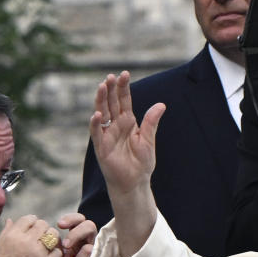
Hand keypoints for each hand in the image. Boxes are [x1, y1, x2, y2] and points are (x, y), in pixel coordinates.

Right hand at [0, 215, 63, 256]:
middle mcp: (25, 241)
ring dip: (53, 240)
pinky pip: (58, 252)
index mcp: (12, 236)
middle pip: (43, 225)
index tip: (34, 230)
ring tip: (48, 247)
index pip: (29, 218)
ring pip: (53, 236)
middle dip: (44, 230)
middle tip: (42, 238)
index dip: (33, 223)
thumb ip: (6, 232)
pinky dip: (56, 254)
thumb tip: (11, 221)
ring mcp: (37, 253)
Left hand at [53, 213, 97, 256]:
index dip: (71, 219)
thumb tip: (51, 234)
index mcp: (78, 237)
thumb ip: (55, 244)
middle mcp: (89, 242)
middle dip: (76, 233)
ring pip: (89, 248)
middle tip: (65, 245)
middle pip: (89, 226)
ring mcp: (96, 254)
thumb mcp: (56, 255)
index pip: (79, 220)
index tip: (59, 225)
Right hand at [90, 72, 163, 256]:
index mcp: (128, 122)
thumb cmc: (141, 162)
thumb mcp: (149, 140)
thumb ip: (151, 122)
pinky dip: (96, 124)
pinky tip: (97, 114)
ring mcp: (107, 134)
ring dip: (101, 100)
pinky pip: (96, 133)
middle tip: (110, 77)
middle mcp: (116, 125)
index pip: (124, 100)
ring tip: (102, 87)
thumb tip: (161, 104)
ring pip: (102, 113)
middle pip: (111, 103)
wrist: (134, 182)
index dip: (123, 88)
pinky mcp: (101, 147)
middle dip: (110, 90)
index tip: (124, 74)